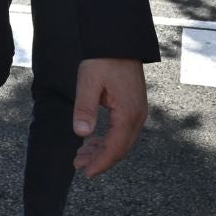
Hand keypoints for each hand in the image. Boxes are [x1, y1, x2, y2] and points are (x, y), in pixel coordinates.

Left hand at [71, 57, 147, 177]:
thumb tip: (81, 134)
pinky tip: (93, 141)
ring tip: (81, 155)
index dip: (101, 163)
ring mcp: (137, 111)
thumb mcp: (88, 82)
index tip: (86, 173)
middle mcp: (137, 115)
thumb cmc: (103, 60)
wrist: (118, 41)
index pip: (115, 147)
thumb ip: (85, 108)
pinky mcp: (133, 106)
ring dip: (103, 150)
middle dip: (100, 160)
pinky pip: (122, 130)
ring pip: (122, 140)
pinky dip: (108, 139)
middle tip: (79, 166)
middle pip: (120, 148)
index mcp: (128, 113)